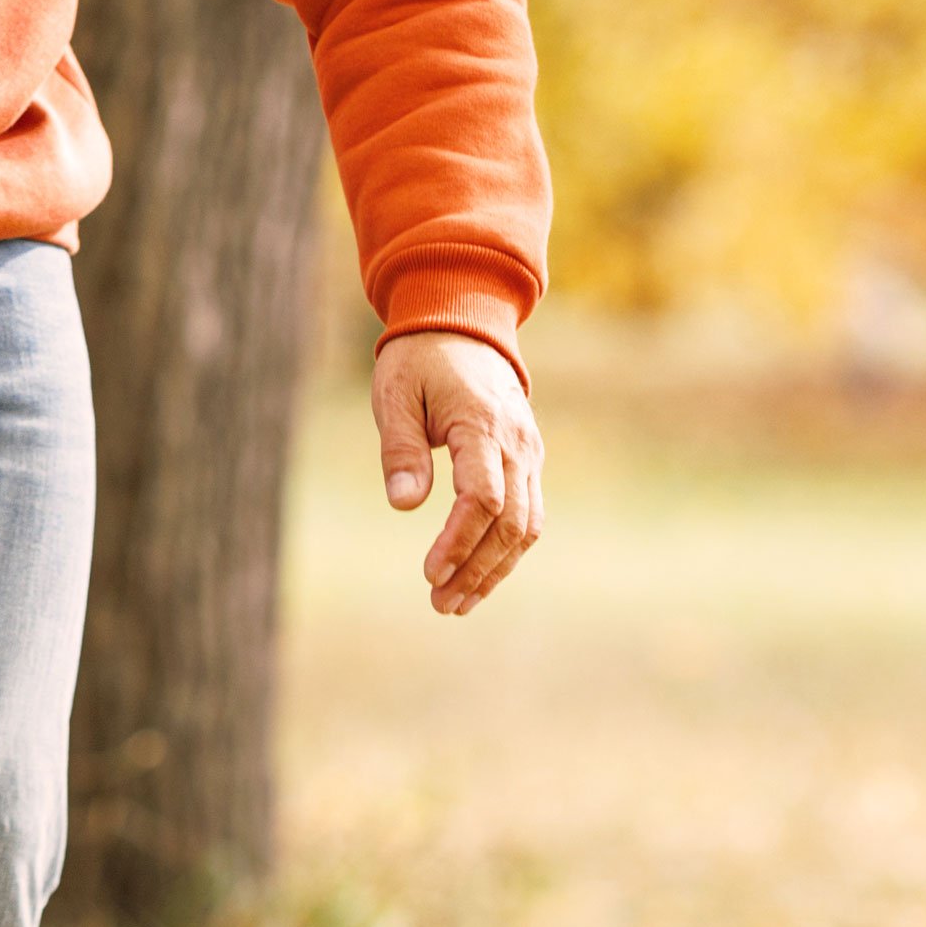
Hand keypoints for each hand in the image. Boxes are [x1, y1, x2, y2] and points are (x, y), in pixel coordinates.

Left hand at [375, 331, 542, 616]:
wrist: (463, 323)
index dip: (458, 542)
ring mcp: (529, 452)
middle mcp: (516, 443)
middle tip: (439, 603)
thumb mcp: (396, 396)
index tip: (429, 572)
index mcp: (481, 425)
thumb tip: (404, 505)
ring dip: (494, 569)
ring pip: (527, 526)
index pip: (482, 499)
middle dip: (476, 569)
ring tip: (457, 603)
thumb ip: (401, 450)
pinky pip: (529, 514)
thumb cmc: (420, 361)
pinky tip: (479, 576)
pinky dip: (507, 550)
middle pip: (510, 523)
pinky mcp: (529, 459)